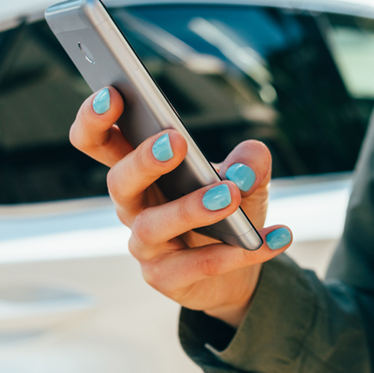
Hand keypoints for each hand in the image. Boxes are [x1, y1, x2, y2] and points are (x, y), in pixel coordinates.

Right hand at [69, 87, 292, 326]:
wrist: (240, 268)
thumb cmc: (229, 210)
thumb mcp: (247, 178)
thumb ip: (250, 162)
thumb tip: (246, 168)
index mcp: (141, 171)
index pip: (100, 142)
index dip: (96, 119)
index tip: (114, 94)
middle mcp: (133, 206)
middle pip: (118, 181)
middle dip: (143, 160)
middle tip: (174, 141)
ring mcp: (146, 245)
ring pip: (153, 225)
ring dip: (191, 207)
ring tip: (229, 194)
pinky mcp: (166, 278)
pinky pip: (199, 264)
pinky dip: (240, 251)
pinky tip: (276, 235)